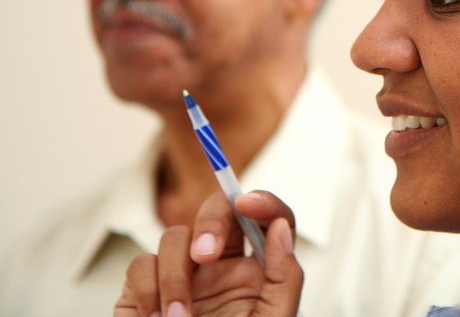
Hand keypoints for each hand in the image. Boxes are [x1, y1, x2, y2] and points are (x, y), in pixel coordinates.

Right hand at [114, 191, 302, 316]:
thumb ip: (285, 277)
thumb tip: (279, 226)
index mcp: (259, 271)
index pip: (269, 220)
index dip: (263, 201)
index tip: (249, 203)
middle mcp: (221, 266)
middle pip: (220, 211)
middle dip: (212, 220)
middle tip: (205, 255)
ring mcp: (182, 274)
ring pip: (175, 237)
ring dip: (175, 278)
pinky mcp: (144, 290)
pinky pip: (141, 265)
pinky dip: (148, 291)